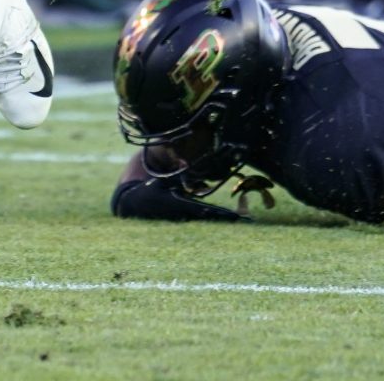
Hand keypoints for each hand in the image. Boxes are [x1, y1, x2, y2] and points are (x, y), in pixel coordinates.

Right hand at [111, 177, 246, 222]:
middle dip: (229, 218)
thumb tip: (185, 163)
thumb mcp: (160, 180)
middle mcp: (186, 214)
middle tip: (248, 220)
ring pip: (209, 217)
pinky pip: (203, 216)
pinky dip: (215, 215)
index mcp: (181, 205)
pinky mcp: (184, 216)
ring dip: (224, 217)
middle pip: (212, 216)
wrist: (135, 206)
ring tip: (244, 219)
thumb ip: (174, 172)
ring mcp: (185, 217)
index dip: (221, 212)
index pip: (206, 210)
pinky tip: (228, 216)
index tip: (236, 216)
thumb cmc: (148, 190)